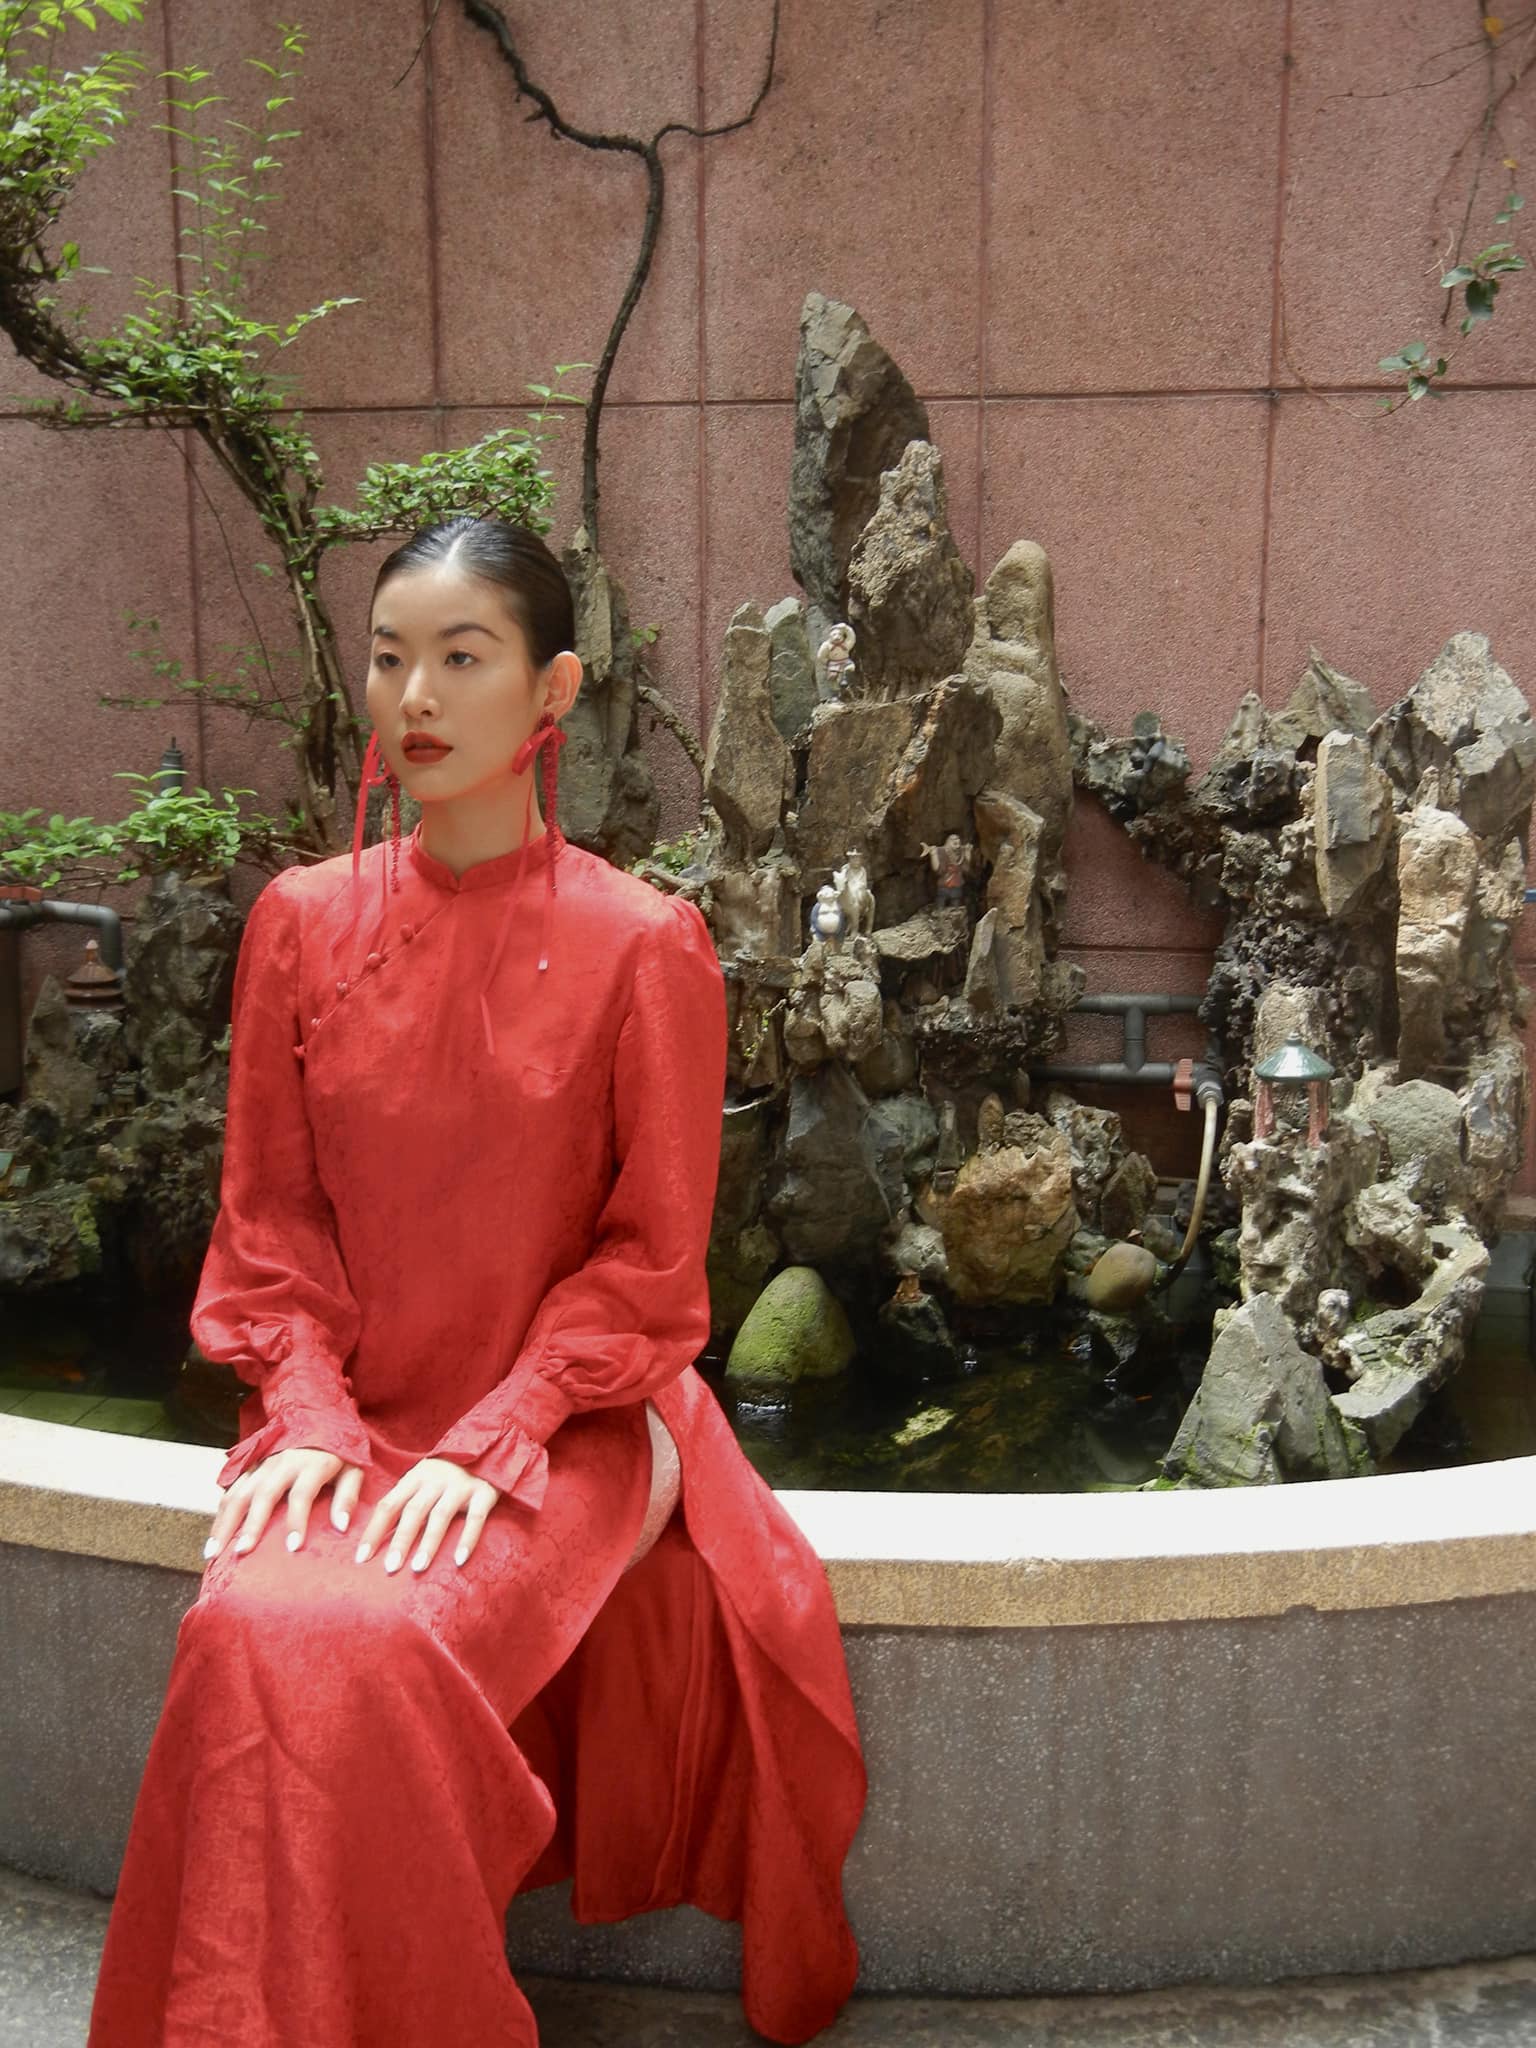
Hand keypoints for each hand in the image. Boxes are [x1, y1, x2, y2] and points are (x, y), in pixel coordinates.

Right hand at [205, 1446, 364, 1560]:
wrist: (318, 1416)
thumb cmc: (338, 1452)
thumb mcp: (353, 1469)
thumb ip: (348, 1497)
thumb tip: (342, 1526)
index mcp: (311, 1464)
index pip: (301, 1494)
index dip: (297, 1521)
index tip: (292, 1547)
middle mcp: (283, 1463)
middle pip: (263, 1494)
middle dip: (251, 1525)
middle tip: (242, 1552)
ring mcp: (263, 1463)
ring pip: (239, 1492)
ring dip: (225, 1522)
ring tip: (214, 1552)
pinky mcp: (250, 1465)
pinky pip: (231, 1489)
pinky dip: (220, 1513)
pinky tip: (215, 1535)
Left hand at [352, 1457, 499, 1573]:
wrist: (490, 1446)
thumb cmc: (448, 1473)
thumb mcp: (423, 1480)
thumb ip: (405, 1503)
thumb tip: (380, 1540)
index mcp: (415, 1477)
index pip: (388, 1505)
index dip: (374, 1531)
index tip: (361, 1558)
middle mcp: (436, 1479)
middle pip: (413, 1511)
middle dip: (400, 1541)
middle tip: (390, 1568)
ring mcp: (461, 1485)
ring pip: (440, 1516)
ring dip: (428, 1543)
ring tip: (418, 1568)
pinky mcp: (484, 1493)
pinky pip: (475, 1518)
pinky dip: (467, 1539)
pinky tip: (459, 1561)